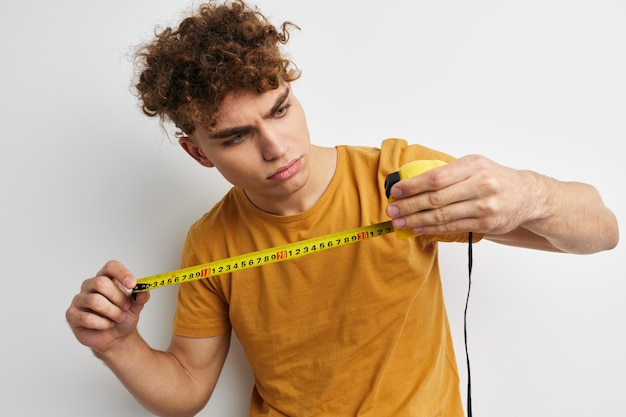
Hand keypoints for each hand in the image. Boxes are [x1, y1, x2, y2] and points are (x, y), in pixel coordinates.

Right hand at [66, 260, 149, 353]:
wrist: (116, 338)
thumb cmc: (123, 318)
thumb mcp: (135, 307)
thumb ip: (140, 298)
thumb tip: (144, 290)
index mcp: (106, 278)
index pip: (111, 267)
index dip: (122, 273)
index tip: (133, 284)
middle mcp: (90, 285)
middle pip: (101, 283)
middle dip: (118, 298)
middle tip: (125, 308)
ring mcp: (79, 299)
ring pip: (94, 301)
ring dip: (112, 312)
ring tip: (118, 318)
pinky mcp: (72, 314)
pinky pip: (87, 318)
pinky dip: (103, 324)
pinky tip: (106, 325)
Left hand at [385, 154, 537, 235]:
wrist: (527, 195)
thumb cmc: (493, 178)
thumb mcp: (474, 165)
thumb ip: (448, 173)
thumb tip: (412, 183)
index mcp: (473, 166)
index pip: (436, 177)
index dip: (413, 186)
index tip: (396, 191)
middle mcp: (481, 185)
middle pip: (436, 198)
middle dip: (410, 206)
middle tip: (392, 211)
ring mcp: (485, 206)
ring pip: (443, 216)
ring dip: (417, 220)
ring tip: (400, 222)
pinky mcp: (486, 223)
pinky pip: (452, 227)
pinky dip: (431, 228)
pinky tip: (418, 228)